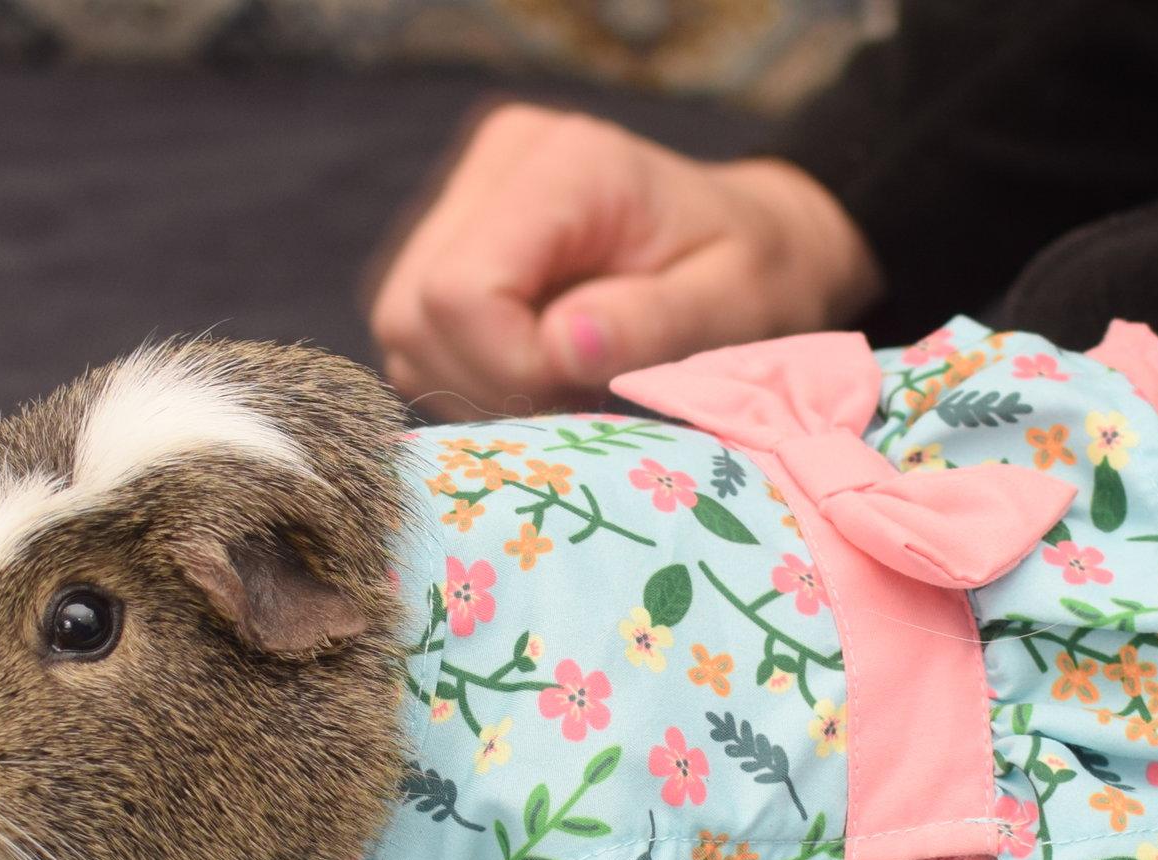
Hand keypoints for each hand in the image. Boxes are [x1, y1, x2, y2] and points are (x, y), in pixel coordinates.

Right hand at [370, 103, 882, 419]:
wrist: (751, 241)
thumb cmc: (753, 273)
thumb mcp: (730, 305)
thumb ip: (650, 323)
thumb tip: (562, 344)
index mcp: (564, 164)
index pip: (460, 291)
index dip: (508, 366)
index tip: (582, 388)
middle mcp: (495, 165)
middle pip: (413, 312)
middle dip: (487, 382)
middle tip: (572, 397)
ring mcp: (461, 199)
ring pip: (404, 329)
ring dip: (474, 384)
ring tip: (561, 384)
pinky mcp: (449, 240)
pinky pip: (417, 335)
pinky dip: (468, 375)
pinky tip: (535, 371)